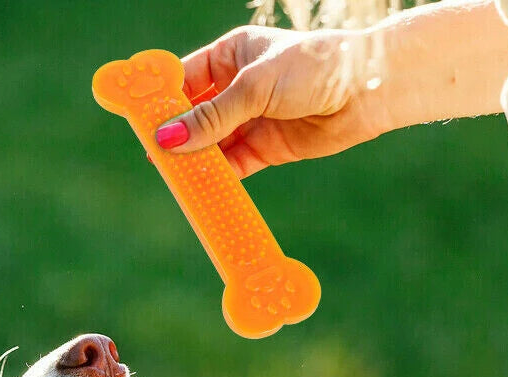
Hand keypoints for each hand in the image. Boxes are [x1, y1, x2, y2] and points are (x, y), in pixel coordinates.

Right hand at [157, 26, 389, 177]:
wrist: (368, 91)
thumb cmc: (314, 68)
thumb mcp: (255, 87)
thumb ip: (212, 116)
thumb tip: (168, 138)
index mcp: (230, 55)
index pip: (184, 79)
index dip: (161, 101)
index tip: (139, 122)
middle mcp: (237, 87)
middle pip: (194, 116)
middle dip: (176, 137)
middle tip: (154, 157)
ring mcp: (250, 119)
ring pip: (211, 144)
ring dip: (195, 161)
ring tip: (175, 178)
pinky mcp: (265, 148)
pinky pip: (233, 166)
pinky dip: (218, 178)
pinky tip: (202, 188)